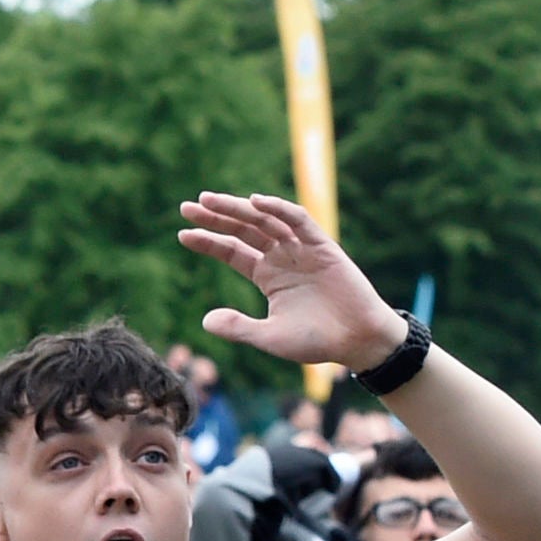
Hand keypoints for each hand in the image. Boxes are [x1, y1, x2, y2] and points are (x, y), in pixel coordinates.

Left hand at [181, 193, 411, 370]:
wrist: (358, 341)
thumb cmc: (316, 341)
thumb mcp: (268, 337)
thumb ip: (238, 328)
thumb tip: (205, 320)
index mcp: (267, 276)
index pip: (232, 251)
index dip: (208, 241)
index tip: (182, 233)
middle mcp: (282, 258)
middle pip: (243, 230)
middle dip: (216, 217)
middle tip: (187, 206)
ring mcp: (302, 250)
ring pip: (266, 221)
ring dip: (239, 208)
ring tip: (210, 200)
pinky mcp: (324, 247)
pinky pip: (300, 221)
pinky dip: (279, 209)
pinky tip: (256, 201)